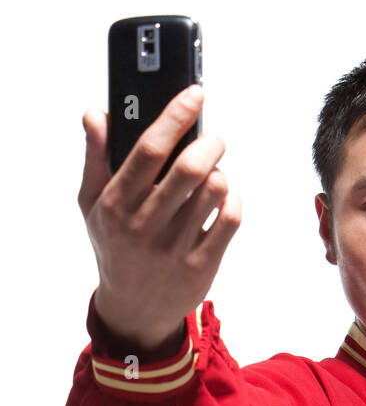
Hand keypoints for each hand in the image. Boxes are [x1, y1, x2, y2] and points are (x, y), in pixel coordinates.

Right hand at [78, 86, 240, 350]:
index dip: (176, 116)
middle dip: (210, 142)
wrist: (135, 310)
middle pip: (190, 169)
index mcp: (117, 204)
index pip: (150, 149)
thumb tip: (98, 113)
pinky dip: (233, 199)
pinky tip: (223, 198)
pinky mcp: (203, 264)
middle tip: (214, 138)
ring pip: (215, 191)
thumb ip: (96, 157)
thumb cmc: (115, 246)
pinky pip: (230, 219)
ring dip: (220, 172)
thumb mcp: (92, 204)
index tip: (194, 95)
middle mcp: (146, 225)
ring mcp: (176, 247)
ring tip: (212, 174)